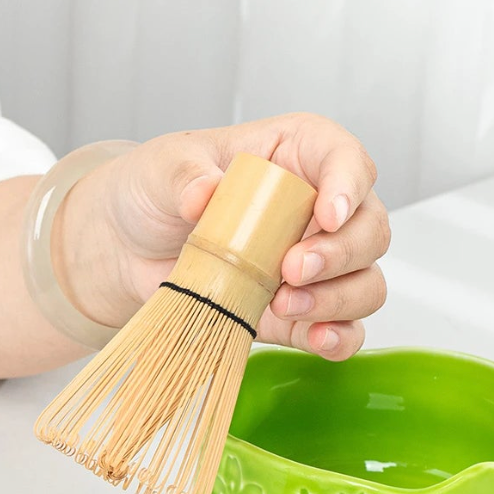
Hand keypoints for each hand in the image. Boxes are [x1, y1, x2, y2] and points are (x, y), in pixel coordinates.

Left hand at [56, 114, 388, 359]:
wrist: (125, 250)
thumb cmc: (153, 194)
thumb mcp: (161, 169)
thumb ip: (186, 176)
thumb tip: (203, 194)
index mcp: (295, 156)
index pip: (346, 158)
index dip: (350, 185)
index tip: (328, 214)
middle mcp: (316, 209)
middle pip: (369, 227)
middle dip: (341, 253)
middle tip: (291, 269)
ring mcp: (313, 264)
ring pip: (364, 280)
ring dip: (337, 298)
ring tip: (284, 304)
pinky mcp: (297, 311)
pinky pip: (343, 328)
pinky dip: (338, 337)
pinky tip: (316, 338)